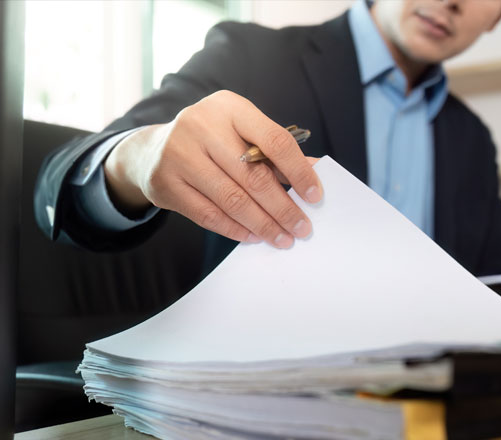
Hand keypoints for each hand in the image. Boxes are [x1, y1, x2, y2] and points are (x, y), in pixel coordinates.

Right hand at [103, 90, 321, 247]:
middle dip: (283, 208)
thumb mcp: (242, 133)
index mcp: (230, 107)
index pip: (274, 140)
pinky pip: (208, 214)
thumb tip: (315, 174)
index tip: (315, 196)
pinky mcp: (165, 182)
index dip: (299, 171)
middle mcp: (202, 125)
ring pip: (232, 199)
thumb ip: (275, 152)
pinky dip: (235, 229)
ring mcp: (179, 153)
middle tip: (302, 228)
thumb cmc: (213, 140)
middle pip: (253, 176)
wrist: (153, 149)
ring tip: (282, 238)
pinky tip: (253, 236)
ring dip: (262, 224)